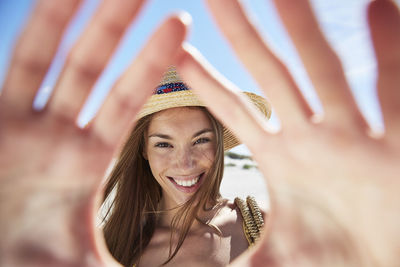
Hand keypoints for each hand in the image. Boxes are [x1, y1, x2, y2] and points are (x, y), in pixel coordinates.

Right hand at [0, 0, 188, 265]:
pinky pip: (4, 74)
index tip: (180, 21)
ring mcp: (17, 125)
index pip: (125, 97)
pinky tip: (33, 0)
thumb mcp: (86, 262)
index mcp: (86, 158)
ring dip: (59, 15)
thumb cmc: (33, 262)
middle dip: (112, 22)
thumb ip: (124, 261)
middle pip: (88, 65)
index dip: (149, 60)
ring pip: (41, 57)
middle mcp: (54, 133)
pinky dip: (17, 39)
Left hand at [176, 0, 399, 265]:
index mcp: (282, 158)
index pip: (235, 110)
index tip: (177, 52)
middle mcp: (314, 138)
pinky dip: (390, 52)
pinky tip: (380, 8)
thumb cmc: (338, 262)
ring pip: (326, 71)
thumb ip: (244, 258)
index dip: (206, 81)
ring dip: (306, 30)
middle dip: (244, 34)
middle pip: (270, 74)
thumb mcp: (282, 257)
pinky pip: (393, 91)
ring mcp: (356, 136)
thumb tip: (204, 263)